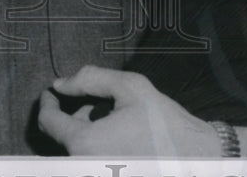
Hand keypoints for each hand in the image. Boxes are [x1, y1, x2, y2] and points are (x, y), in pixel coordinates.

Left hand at [38, 65, 221, 156]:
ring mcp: (98, 174)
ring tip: (111, 121)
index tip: (52, 92)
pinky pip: (91, 162)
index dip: (46, 103)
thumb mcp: (130, 88)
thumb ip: (90, 79)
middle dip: (72, 119)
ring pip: (76, 153)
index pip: (49, 123)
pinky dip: (95, 148)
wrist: (199, 160)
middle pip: (61, 140)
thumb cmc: (165, 123)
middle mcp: (85, 167)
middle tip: (94, 105)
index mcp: (85, 145)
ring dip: (84, 134)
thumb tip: (60, 84)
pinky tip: (117, 138)